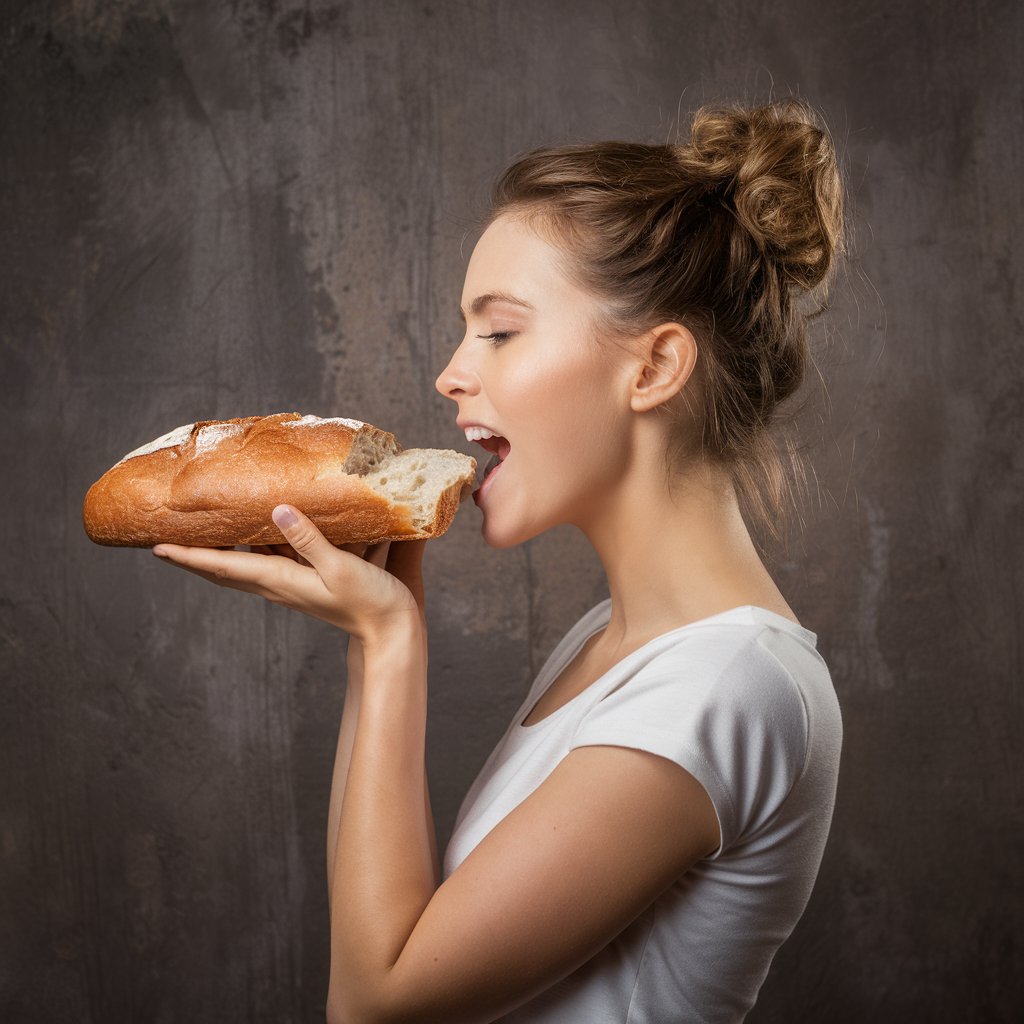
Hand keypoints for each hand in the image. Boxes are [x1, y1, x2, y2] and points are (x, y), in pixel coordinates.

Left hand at [152, 504, 427, 642]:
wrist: (391, 631)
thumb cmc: (370, 603)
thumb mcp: (341, 568)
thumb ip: (310, 540)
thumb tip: (278, 511)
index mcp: (280, 581)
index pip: (224, 567)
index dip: (189, 557)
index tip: (157, 549)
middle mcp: (278, 585)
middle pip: (224, 570)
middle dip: (195, 556)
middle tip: (167, 539)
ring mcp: (291, 586)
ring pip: (243, 568)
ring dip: (220, 552)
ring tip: (202, 531)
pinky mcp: (307, 582)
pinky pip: (268, 563)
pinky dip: (252, 549)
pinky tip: (259, 533)